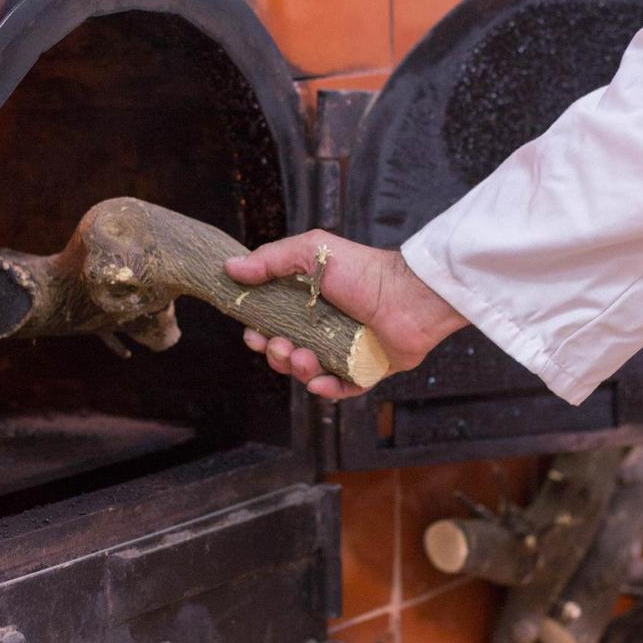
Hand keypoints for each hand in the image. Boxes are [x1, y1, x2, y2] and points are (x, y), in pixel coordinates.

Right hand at [225, 229, 465, 400]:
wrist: (411, 296)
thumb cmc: (365, 271)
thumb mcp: (312, 252)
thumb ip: (271, 259)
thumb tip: (231, 268)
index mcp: (308, 302)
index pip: (272, 324)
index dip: (258, 333)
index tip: (254, 333)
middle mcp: (324, 328)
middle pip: (285, 352)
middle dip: (275, 354)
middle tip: (280, 346)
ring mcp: (345, 351)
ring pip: (308, 372)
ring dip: (297, 369)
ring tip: (304, 358)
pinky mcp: (366, 371)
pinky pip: (340, 389)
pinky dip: (326, 389)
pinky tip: (320, 382)